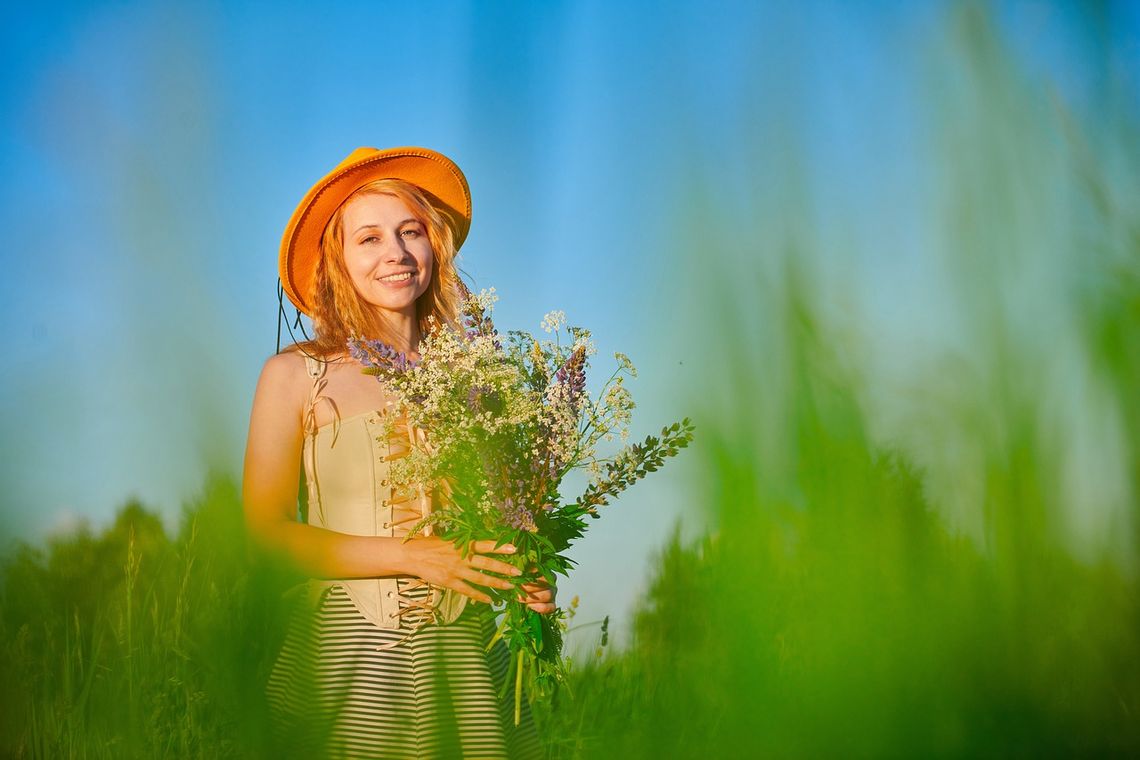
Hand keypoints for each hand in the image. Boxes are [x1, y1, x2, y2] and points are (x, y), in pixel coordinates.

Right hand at [402, 537, 520, 603]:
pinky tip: (489, 600)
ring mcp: (456, 570)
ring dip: (496, 583)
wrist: (413, 555)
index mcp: (463, 544)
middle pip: (487, 563)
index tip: (515, 548)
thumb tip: (481, 543)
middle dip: (504, 568)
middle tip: (518, 572)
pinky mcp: (449, 582)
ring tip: (510, 587)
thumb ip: (465, 543)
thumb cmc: (432, 545)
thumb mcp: (450, 539)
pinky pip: (467, 590)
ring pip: (480, 578)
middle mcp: (462, 557)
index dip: (500, 547)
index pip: (485, 545)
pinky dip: (479, 596)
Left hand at [518, 568, 556, 613]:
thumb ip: (517, 569)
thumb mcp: (515, 575)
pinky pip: (551, 607)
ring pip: (548, 594)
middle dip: (529, 586)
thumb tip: (513, 564)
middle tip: (517, 589)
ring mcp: (552, 592)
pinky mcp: (552, 605)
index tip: (518, 576)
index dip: (530, 573)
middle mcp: (549, 580)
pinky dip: (541, 608)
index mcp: (542, 570)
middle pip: (545, 581)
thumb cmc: (516, 585)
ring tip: (519, 598)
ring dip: (532, 597)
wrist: (518, 600)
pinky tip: (530, 607)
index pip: (541, 568)